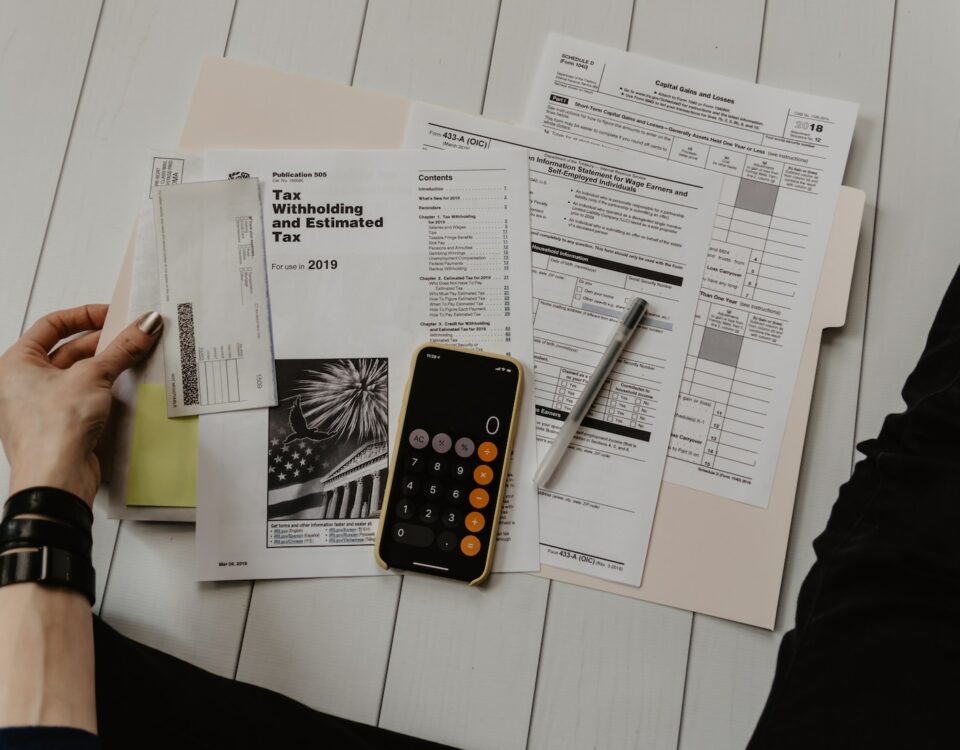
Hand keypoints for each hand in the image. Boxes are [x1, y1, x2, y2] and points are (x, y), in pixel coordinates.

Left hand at [0, 305, 161, 505]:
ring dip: (107, 365)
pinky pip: (86, 396)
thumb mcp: (93, 376)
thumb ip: (122, 348)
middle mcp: (23, 383)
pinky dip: (106, 388)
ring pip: (80, 374)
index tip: (113, 314)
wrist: (55, 479)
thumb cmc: (51, 431)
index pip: (51, 325)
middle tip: (133, 336)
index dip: (84, 315)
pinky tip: (126, 385)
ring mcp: (42, 405)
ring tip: (134, 357)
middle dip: (103, 342)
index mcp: (16, 363)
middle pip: (68, 349)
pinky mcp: (62, 425)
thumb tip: (144, 326)